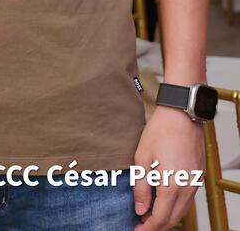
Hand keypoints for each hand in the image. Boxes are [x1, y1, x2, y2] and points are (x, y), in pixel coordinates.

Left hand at [133, 107, 203, 229]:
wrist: (181, 115)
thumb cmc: (160, 132)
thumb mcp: (142, 158)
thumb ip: (140, 187)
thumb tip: (140, 209)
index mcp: (171, 186)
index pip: (160, 218)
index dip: (147, 228)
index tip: (137, 230)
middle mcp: (186, 189)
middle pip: (173, 219)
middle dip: (157, 225)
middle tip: (141, 224)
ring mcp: (194, 183)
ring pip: (182, 211)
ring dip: (167, 217)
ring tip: (149, 214)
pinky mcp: (197, 177)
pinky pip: (187, 200)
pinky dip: (175, 206)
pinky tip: (163, 201)